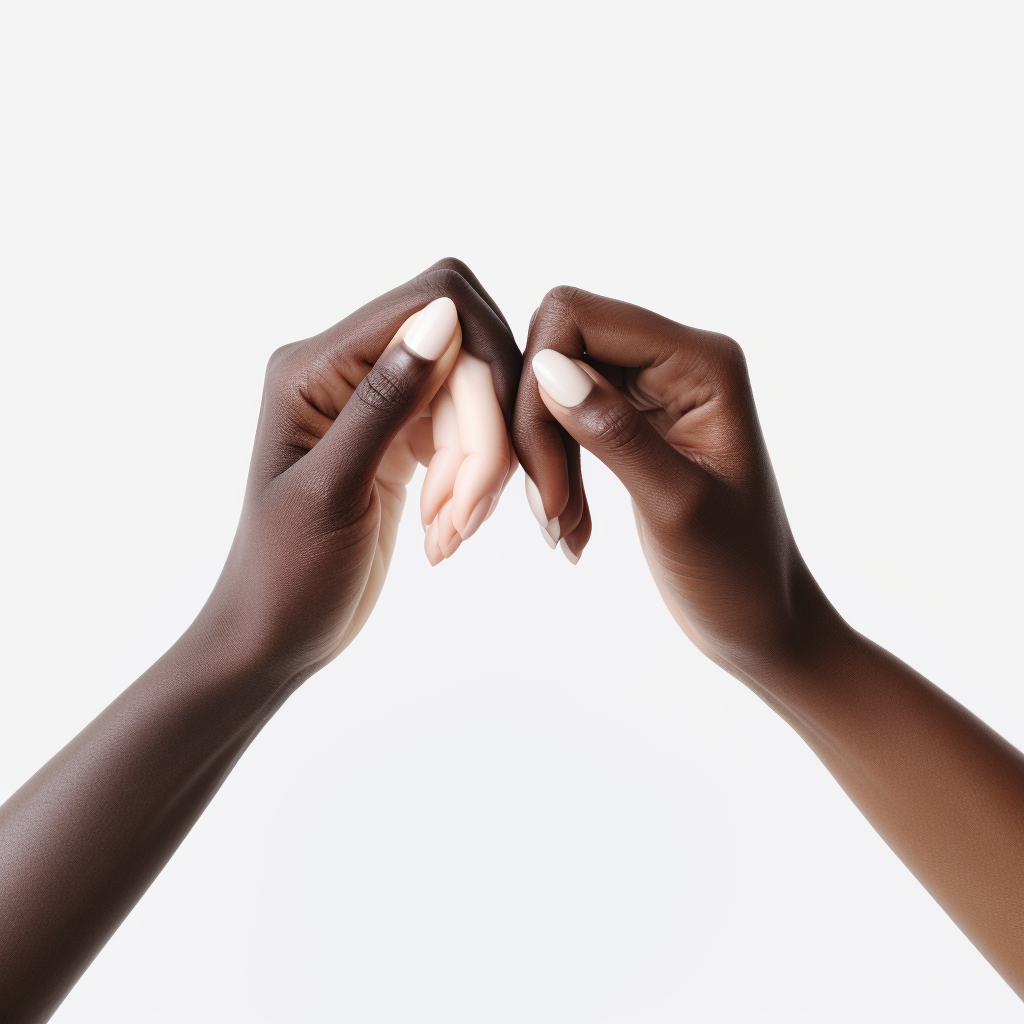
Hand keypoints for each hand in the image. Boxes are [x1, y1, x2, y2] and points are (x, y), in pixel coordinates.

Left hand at [207, 258, 519, 683]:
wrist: (274, 635)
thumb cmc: (286, 574)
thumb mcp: (334, 489)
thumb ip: (386, 400)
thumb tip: (445, 316)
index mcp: (314, 366)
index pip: (429, 305)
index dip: (483, 360)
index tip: (495, 442)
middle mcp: (346, 369)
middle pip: (463, 356)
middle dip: (483, 434)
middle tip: (464, 515)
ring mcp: (377, 404)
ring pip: (473, 400)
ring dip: (479, 468)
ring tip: (448, 534)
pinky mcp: (401, 439)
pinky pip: (465, 435)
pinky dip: (471, 482)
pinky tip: (445, 531)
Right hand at [512, 286, 810, 677]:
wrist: (761, 620)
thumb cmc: (737, 574)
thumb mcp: (676, 506)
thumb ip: (614, 432)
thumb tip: (547, 368)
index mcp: (702, 362)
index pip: (580, 318)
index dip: (539, 382)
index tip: (544, 469)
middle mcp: (678, 360)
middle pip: (560, 347)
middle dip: (538, 425)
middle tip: (550, 507)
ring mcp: (655, 389)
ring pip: (555, 386)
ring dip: (543, 455)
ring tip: (561, 526)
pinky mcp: (635, 421)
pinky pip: (567, 419)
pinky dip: (557, 470)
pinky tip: (572, 524)